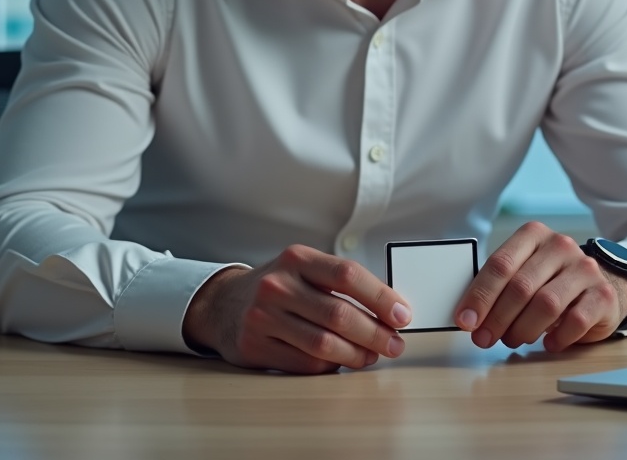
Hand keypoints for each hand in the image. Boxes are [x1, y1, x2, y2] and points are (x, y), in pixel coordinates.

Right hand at [182, 244, 411, 373]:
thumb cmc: (279, 286)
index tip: (402, 314)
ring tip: (372, 355)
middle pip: (339, 314)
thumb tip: (390, 309)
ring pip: (323, 344)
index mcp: (298, 258)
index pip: (347, 274)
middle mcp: (278, 284)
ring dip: (357, 355)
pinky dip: (331, 367)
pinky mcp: (255, 347)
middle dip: (375, 333)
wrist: (224, 304)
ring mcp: (263, 317)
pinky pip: (305, 364)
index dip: (380, 296)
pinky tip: (341, 363)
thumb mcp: (304, 269)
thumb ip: (340, 283)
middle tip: (394, 344)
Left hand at [454, 222, 626, 351]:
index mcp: (533, 234)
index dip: (480, 295)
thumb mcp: (524, 271)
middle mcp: (560, 246)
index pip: (500, 264)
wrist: (599, 285)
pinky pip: (576, 320)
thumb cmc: (550, 280)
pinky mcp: (603, 294)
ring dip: (523, 329)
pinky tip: (547, 344)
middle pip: (521, 285)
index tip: (465, 320)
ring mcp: (584, 268)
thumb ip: (499, 285)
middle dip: (497, 317)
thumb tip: (468, 316)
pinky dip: (557, 337)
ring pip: (547, 303)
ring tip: (513, 340)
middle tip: (484, 338)